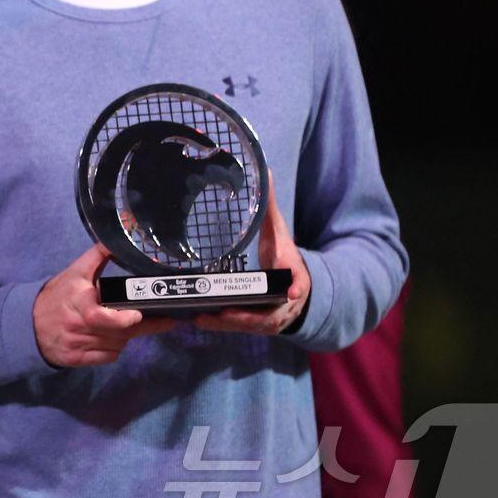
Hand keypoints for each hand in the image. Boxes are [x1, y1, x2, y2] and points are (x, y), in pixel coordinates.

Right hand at [33, 243, 175, 366]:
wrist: (28, 324)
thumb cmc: (57, 294)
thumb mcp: (75, 272)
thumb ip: (97, 256)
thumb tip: (119, 238)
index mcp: (77, 301)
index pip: (100, 316)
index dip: (121, 319)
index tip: (138, 314)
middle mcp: (77, 325)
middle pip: (118, 333)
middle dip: (143, 327)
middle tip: (166, 321)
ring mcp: (77, 345)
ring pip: (116, 345)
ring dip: (127, 336)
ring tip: (132, 324)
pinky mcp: (77, 360)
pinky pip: (108, 357)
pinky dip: (115, 348)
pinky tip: (113, 337)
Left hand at [194, 171, 310, 335]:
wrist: (295, 288)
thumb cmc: (282, 255)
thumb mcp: (278, 230)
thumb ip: (268, 206)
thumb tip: (262, 169)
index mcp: (294, 274)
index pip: (299, 281)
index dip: (296, 286)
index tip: (292, 292)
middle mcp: (286, 300)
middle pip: (271, 311)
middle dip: (247, 315)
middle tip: (223, 311)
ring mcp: (273, 315)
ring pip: (253, 324)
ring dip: (228, 323)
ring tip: (201, 317)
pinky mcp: (258, 324)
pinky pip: (241, 328)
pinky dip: (222, 325)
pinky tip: (198, 319)